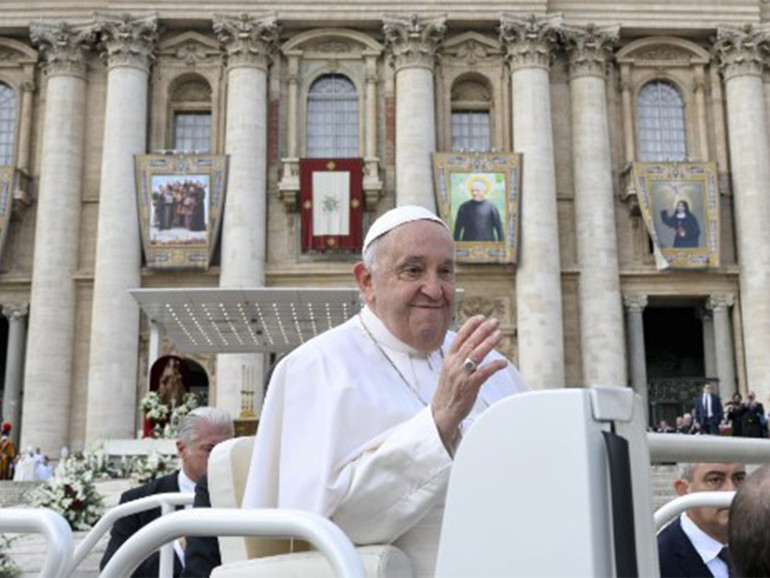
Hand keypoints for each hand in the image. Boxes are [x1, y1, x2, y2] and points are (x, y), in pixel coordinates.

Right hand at [431, 315, 507, 450]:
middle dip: (483, 330)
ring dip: (489, 342)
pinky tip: (503, 362)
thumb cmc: (449, 390)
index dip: (471, 326)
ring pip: (476, 354)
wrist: (443, 411)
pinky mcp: (469, 386)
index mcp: (449, 359)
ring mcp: (461, 375)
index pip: (460, 337)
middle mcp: (454, 364)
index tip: (481, 317)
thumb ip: (459, 357)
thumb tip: (472, 344)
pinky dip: (494, 365)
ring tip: (499, 334)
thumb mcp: (449, 370)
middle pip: (470, 342)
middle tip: (494, 321)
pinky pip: (484, 372)